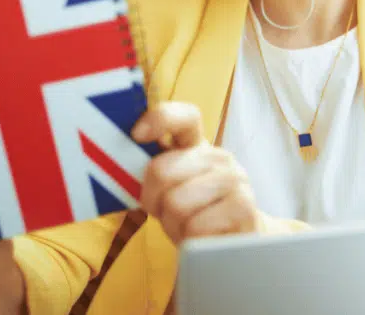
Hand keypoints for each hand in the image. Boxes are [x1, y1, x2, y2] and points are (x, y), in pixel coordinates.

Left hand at [132, 102, 260, 244]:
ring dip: (173, 224)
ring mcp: (234, 179)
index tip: (136, 135)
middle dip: (153, 200)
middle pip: (162, 170)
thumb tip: (120, 164)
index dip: (159, 119)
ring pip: (176, 202)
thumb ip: (151, 172)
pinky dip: (190, 240)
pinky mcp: (243, 207)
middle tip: (165, 212)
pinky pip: (195, 226)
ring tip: (186, 227)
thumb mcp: (167, 191)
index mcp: (197, 147)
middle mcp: (218, 157)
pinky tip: (200, 239)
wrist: (233, 248)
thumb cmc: (191, 216)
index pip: (184, 117)